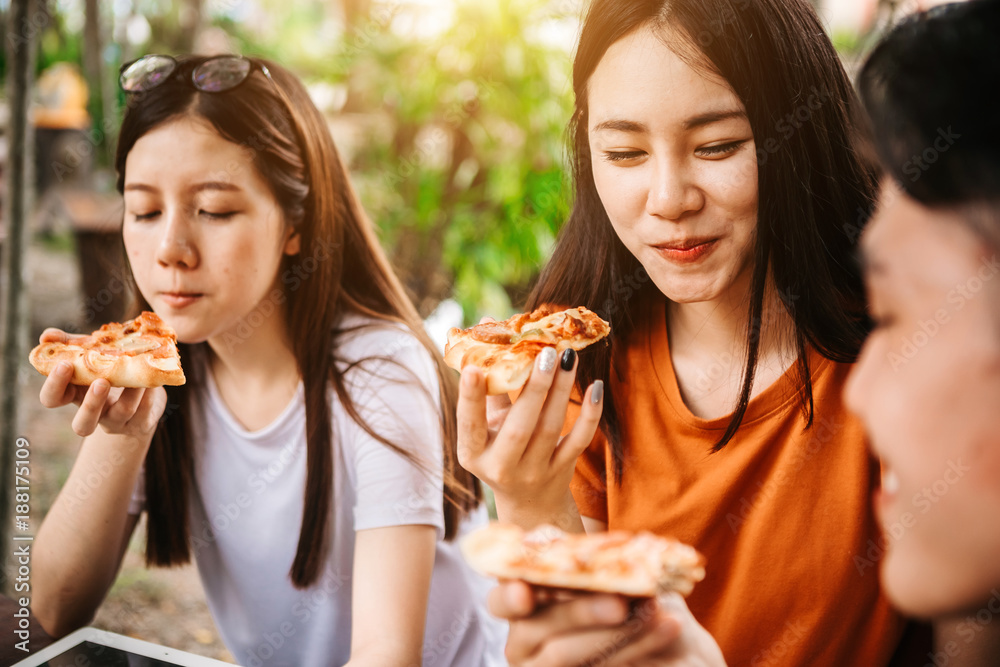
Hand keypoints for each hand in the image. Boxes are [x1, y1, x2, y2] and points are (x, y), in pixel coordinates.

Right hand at [37, 329, 167, 439]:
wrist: (144, 392)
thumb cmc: (111, 370)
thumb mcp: (92, 355)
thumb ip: (71, 344)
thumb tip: (46, 335)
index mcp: (76, 396)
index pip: (53, 399)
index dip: (55, 386)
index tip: (65, 364)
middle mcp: (94, 414)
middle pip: (82, 425)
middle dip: (91, 404)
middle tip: (101, 381)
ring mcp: (118, 422)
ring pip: (122, 412)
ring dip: (131, 391)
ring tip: (139, 372)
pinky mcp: (141, 424)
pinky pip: (145, 410)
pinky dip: (149, 393)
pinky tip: (152, 381)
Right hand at [456, 342, 603, 524]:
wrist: (530, 504)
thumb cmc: (502, 450)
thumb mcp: (487, 427)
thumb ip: (489, 383)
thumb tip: (487, 325)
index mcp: (474, 454)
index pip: (470, 425)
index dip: (470, 399)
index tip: (473, 368)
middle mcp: (502, 467)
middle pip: (519, 428)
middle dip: (534, 389)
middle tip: (546, 352)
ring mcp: (534, 472)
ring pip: (550, 429)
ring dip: (561, 390)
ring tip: (568, 356)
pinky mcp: (562, 472)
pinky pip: (579, 441)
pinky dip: (589, 415)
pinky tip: (594, 387)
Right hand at [490, 581, 726, 666]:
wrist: (657, 641)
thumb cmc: (614, 594)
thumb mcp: (598, 574)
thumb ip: (584, 564)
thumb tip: (584, 543)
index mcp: (519, 603)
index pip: (502, 600)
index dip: (509, 597)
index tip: (524, 593)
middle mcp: (523, 641)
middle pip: (538, 627)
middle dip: (580, 611)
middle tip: (620, 603)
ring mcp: (543, 666)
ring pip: (566, 655)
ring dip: (614, 634)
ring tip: (657, 614)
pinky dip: (637, 648)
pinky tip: (666, 628)